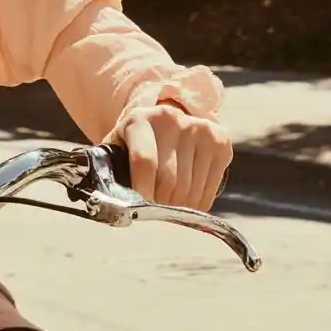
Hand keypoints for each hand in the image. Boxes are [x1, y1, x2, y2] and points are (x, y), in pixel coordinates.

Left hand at [117, 102, 232, 211]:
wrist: (164, 122)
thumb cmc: (134, 143)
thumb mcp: (116, 149)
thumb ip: (110, 171)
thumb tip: (111, 205)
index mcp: (139, 120)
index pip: (145, 161)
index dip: (143, 191)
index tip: (141, 210)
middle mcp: (171, 119)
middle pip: (169, 179)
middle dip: (160, 204)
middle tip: (155, 212)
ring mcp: (199, 128)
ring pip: (190, 188)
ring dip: (179, 207)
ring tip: (169, 206)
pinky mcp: (220, 141)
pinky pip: (210, 187)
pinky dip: (198, 203)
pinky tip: (187, 201)